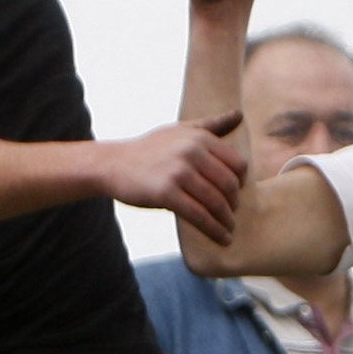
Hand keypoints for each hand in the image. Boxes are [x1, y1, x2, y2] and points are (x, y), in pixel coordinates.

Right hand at [104, 112, 246, 242]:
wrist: (112, 164)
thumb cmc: (151, 149)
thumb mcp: (180, 130)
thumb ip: (211, 125)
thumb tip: (239, 115)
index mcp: (199, 137)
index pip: (237, 164)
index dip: (240, 182)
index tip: (235, 193)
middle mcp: (191, 152)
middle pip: (229, 185)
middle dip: (233, 204)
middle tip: (230, 214)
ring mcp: (178, 172)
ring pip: (216, 202)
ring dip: (226, 221)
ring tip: (229, 230)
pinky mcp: (165, 193)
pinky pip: (199, 216)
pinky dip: (214, 230)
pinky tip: (223, 239)